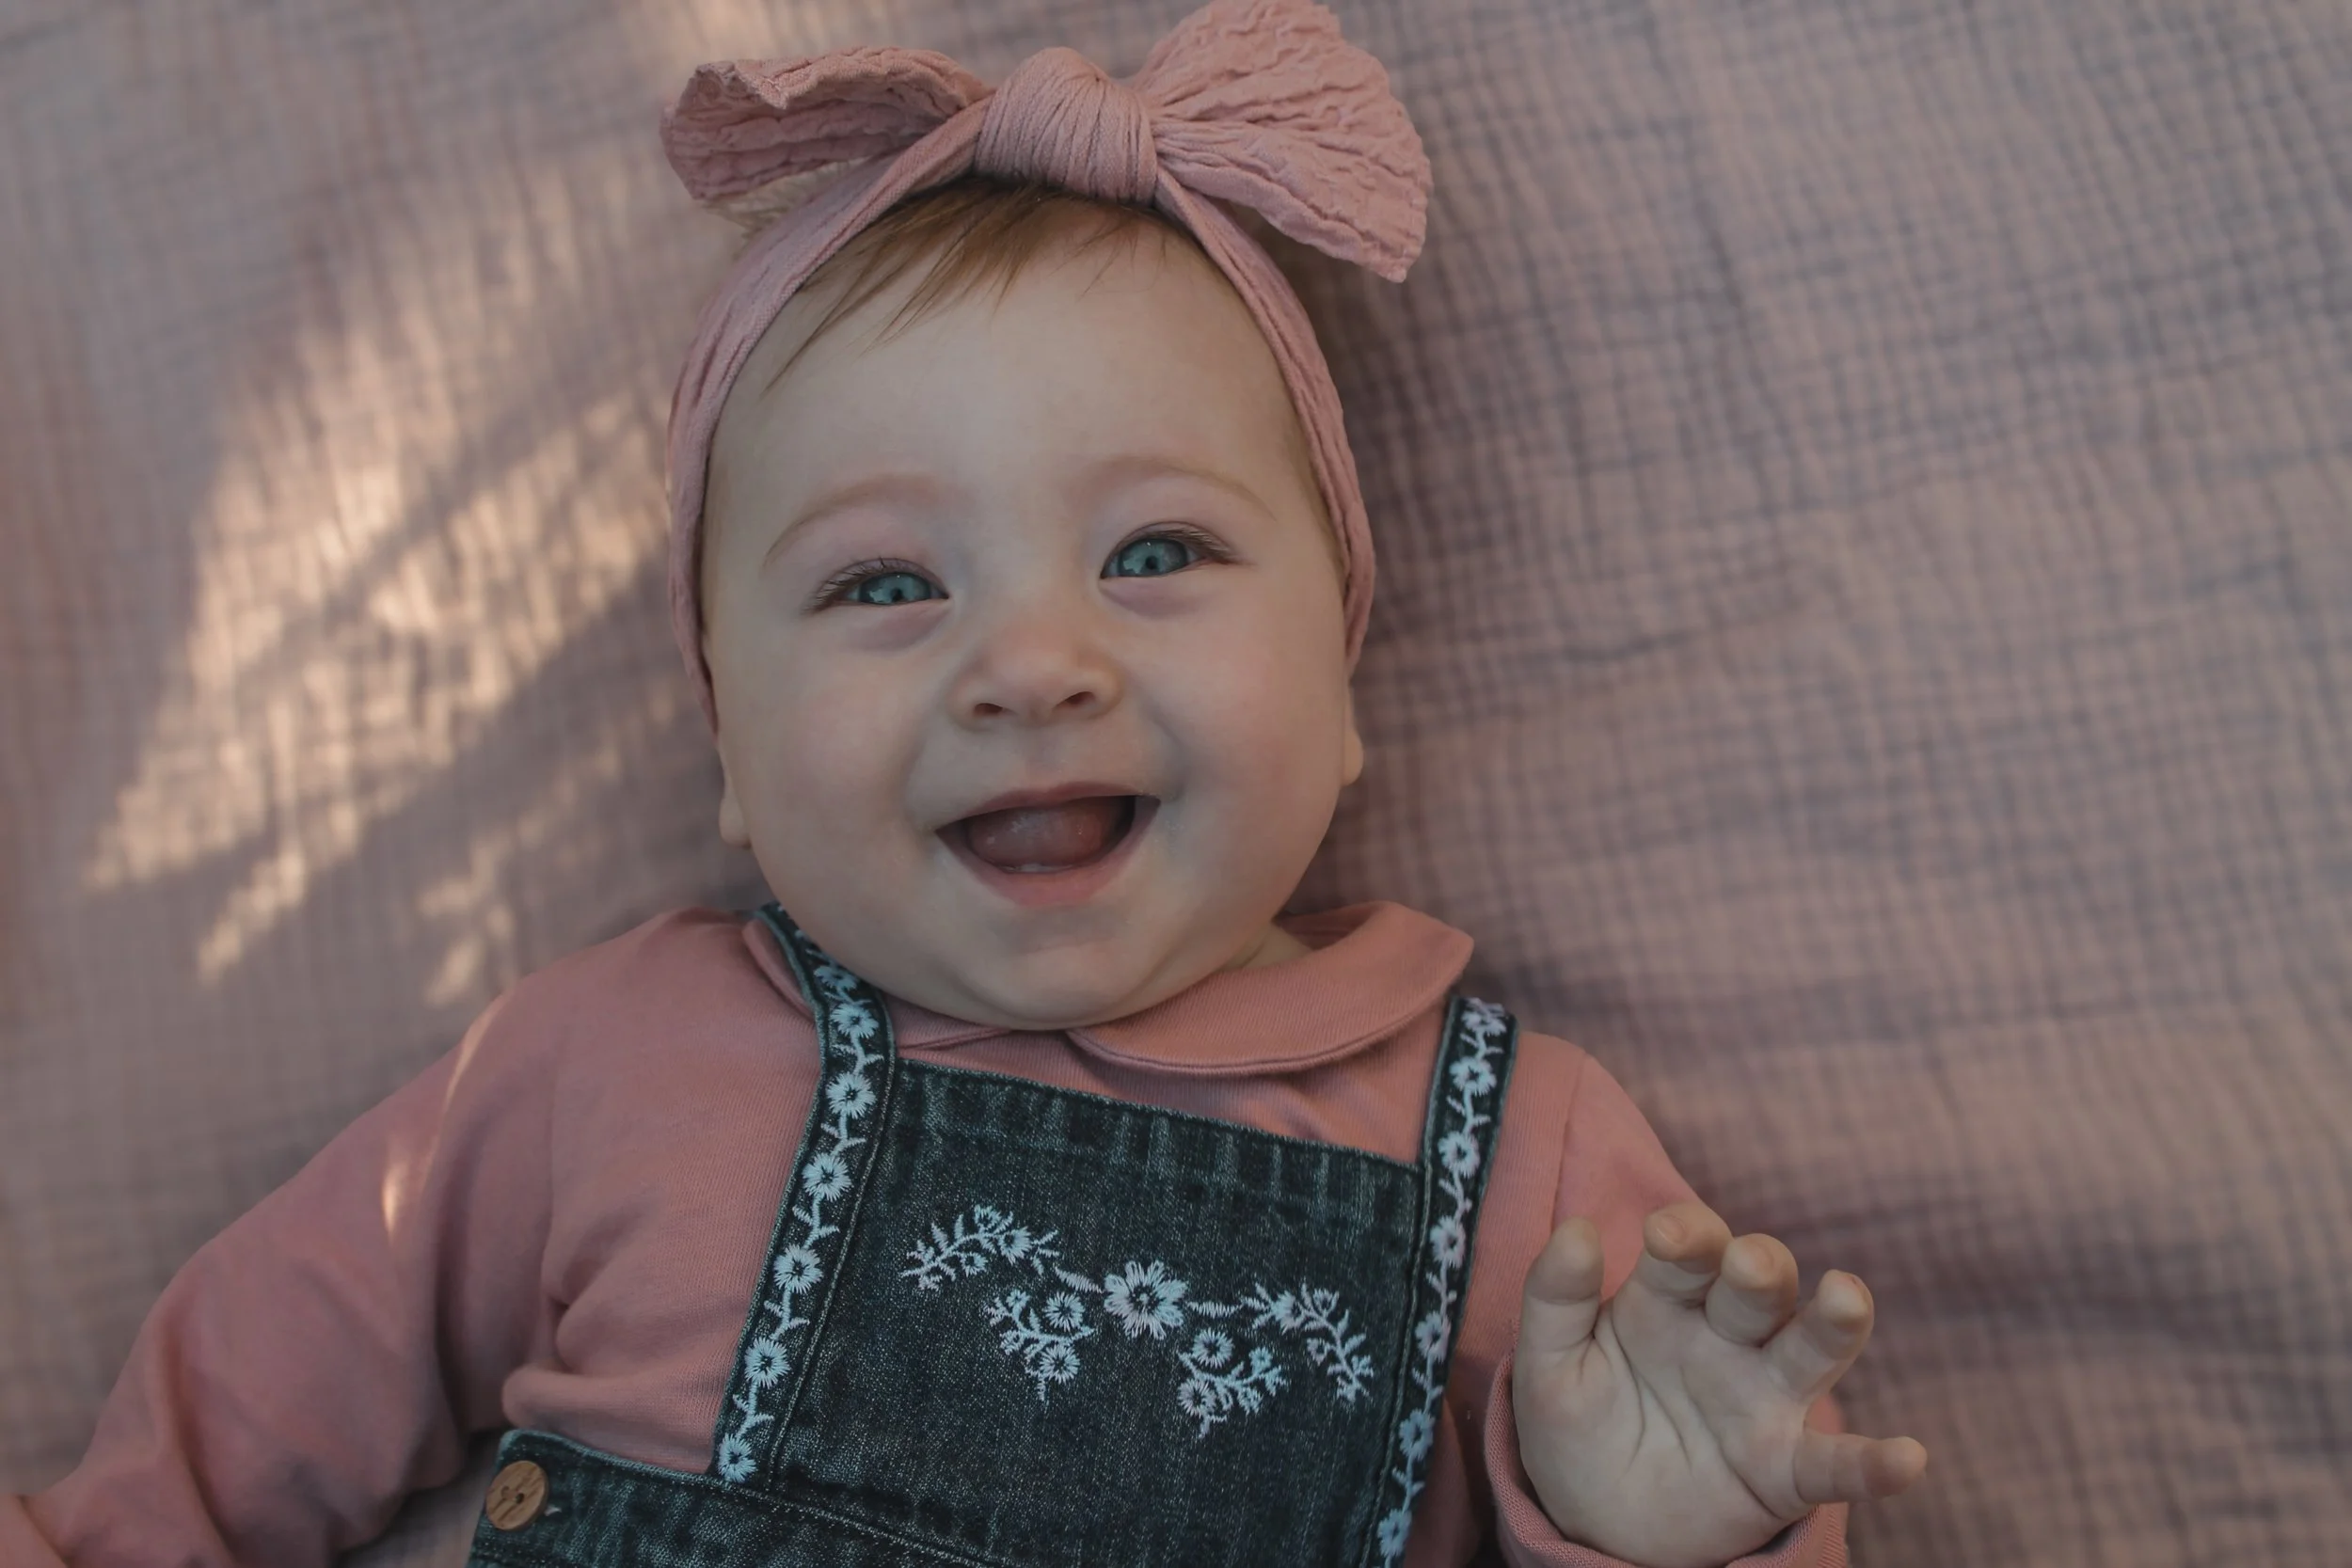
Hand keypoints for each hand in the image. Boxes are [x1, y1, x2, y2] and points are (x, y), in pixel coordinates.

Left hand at [1511, 1203, 1926, 1567]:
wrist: (1595, 1520)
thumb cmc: (1576, 1425)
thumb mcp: (1547, 1367)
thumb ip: (1553, 1298)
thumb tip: (1575, 1229)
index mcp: (1668, 1298)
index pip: (1690, 1249)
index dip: (1686, 1235)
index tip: (1666, 1235)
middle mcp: (1727, 1336)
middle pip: (1759, 1287)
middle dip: (1758, 1268)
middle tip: (1750, 1264)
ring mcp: (1763, 1399)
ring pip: (1810, 1348)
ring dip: (1832, 1322)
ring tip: (1846, 1297)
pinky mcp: (1784, 1469)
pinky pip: (1836, 1465)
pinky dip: (1874, 1465)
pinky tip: (1906, 1459)